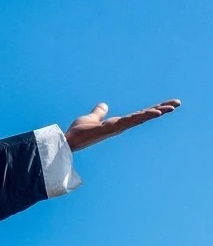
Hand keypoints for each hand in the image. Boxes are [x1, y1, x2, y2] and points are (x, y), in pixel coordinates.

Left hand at [66, 99, 180, 151]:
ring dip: (154, 112)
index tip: (167, 105)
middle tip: (177, 104)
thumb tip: (104, 105)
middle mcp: (120, 126)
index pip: (138, 114)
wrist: (67, 141)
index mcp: (118, 123)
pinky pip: (129, 121)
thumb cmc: (78, 132)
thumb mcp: (91, 118)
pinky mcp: (110, 128)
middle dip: (160, 109)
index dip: (152, 109)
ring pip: (139, 118)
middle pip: (143, 116)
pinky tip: (154, 112)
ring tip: (170, 107)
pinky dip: (141, 116)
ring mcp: (116, 128)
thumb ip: (98, 113)